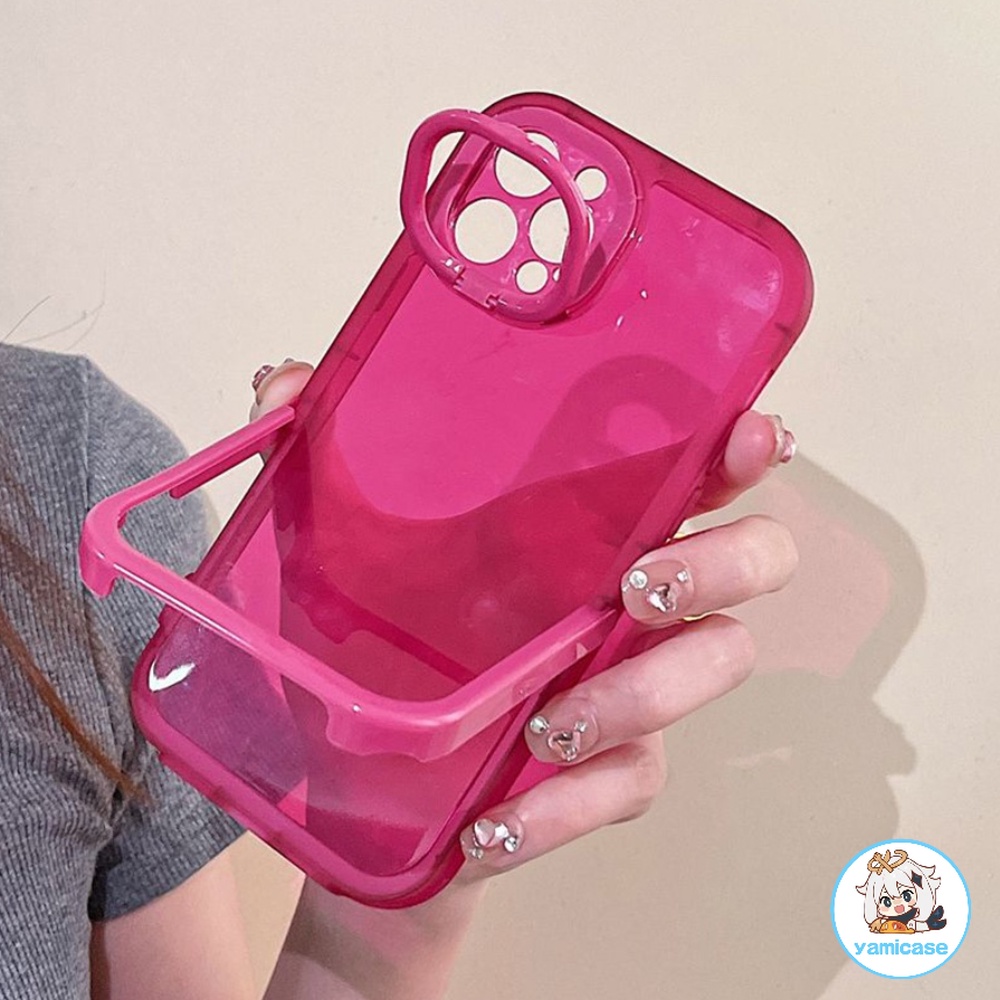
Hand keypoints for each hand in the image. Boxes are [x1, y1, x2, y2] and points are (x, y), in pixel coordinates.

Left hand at [249, 361, 797, 875]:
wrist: (350, 787)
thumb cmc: (368, 645)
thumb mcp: (330, 550)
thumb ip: (314, 463)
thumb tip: (278, 380)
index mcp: (583, 524)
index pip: (688, 468)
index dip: (740, 449)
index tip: (750, 436)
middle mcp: (627, 595)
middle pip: (754, 560)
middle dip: (725, 562)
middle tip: (639, 585)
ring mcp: (628, 685)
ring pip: (715, 671)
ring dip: (644, 694)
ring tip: (548, 725)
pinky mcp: (604, 776)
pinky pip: (630, 786)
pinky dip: (566, 811)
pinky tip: (492, 828)